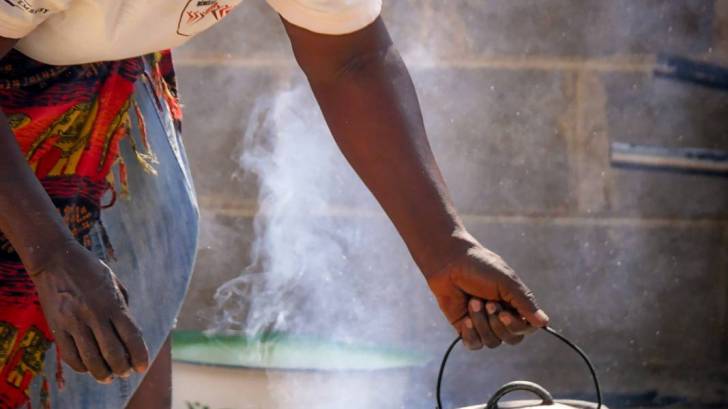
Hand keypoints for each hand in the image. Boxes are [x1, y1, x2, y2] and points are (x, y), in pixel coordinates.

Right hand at [28, 241, 147, 382]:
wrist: (56, 259)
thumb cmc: (89, 269)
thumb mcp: (113, 282)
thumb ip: (122, 305)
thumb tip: (128, 329)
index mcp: (113, 304)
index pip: (131, 336)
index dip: (140, 355)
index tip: (143, 367)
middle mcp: (95, 315)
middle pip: (113, 352)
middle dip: (123, 368)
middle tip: (126, 373)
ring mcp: (75, 322)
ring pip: (91, 359)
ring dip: (102, 373)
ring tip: (108, 377)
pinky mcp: (58, 327)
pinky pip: (70, 355)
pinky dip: (81, 366)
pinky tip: (88, 368)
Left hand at [426, 243, 547, 349]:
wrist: (450, 263)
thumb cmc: (480, 267)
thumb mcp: (506, 282)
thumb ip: (525, 302)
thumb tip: (544, 322)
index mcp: (515, 305)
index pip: (526, 329)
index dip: (516, 325)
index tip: (503, 312)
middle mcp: (501, 316)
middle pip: (511, 339)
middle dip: (497, 323)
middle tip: (486, 302)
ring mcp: (483, 324)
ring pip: (492, 342)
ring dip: (482, 323)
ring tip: (472, 302)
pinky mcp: (465, 328)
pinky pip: (474, 344)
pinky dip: (471, 333)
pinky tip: (466, 318)